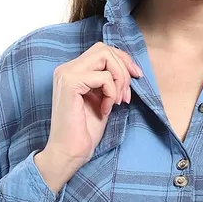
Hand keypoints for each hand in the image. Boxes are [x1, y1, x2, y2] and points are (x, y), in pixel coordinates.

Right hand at [42, 41, 142, 172]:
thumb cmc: (85, 131)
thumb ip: (109, 81)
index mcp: (72, 71)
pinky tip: (105, 110)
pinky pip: (103, 77)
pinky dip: (112, 93)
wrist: (69, 152)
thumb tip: (129, 68)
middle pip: (105, 49)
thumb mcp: (103, 99)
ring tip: (117, 102)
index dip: (123, 60)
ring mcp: (66, 74)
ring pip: (105, 56)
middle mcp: (66, 69)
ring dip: (119, 79)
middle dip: (124, 68)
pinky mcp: (70, 84)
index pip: (102, 50)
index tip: (136, 77)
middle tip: (126, 95)